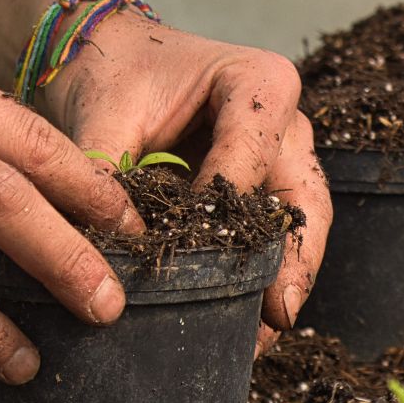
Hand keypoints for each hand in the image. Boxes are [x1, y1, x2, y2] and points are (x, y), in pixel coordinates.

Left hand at [41, 14, 331, 353]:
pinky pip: (280, 243)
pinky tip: (251, 325)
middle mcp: (287, 125)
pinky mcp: (270, 197)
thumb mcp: (104, 117)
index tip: (202, 249)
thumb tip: (99, 251)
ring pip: (303, 229)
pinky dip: (267, 283)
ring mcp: (285, 164)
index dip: (228, 203)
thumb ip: (105, 175)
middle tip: (278, 314)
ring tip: (265, 335)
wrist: (115, 67)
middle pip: (304, 200)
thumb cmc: (115, 79)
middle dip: (295, 261)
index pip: (252, 150)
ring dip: (286, 283)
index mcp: (258, 83)